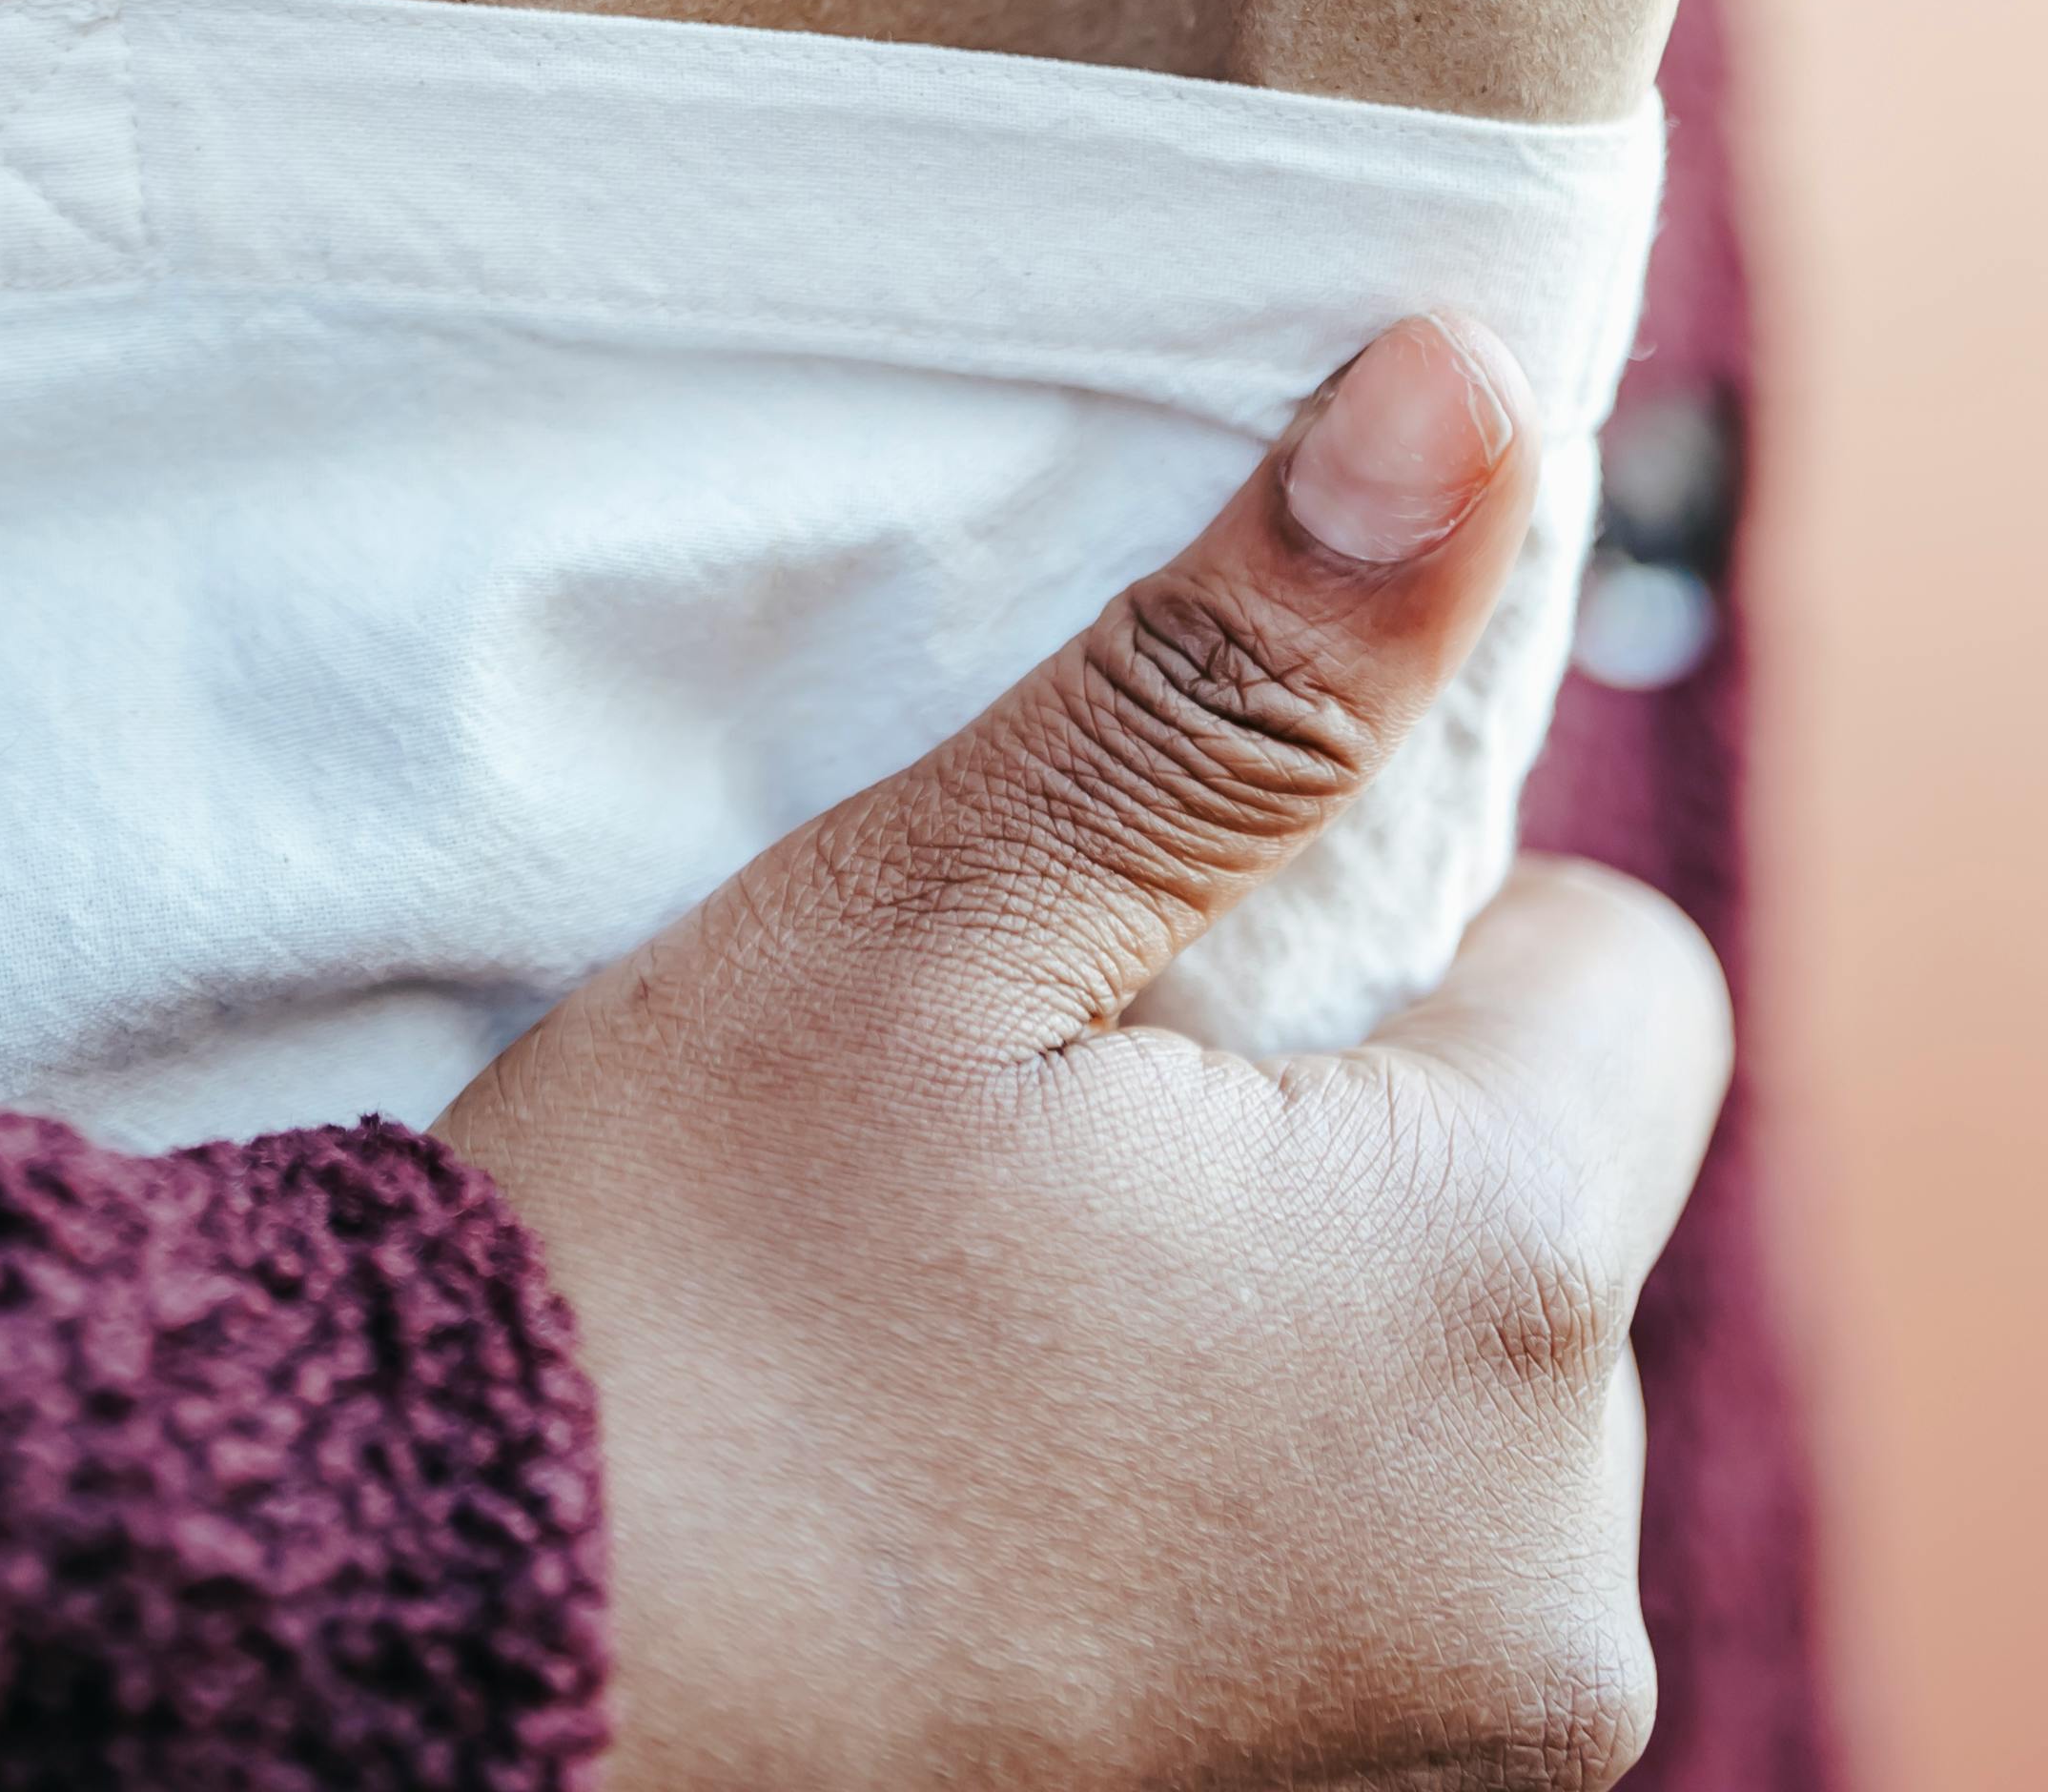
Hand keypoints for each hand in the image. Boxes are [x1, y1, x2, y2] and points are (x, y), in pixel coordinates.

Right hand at [444, 314, 1729, 1791]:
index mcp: (1502, 1307)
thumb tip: (1462, 391)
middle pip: (1531, 1185)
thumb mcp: (937, 914)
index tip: (1143, 958)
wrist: (425, 1672)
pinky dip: (1222, 1490)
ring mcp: (1458, 1754)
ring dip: (1275, 1312)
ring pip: (1441, 1378)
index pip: (1623, 968)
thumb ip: (1241, 671)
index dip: (1393, 905)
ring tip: (982, 1318)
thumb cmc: (674, 1282)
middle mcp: (1560, 1584)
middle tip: (1020, 1140)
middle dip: (1328, 1120)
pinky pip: (1365, 1560)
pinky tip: (990, 1470)